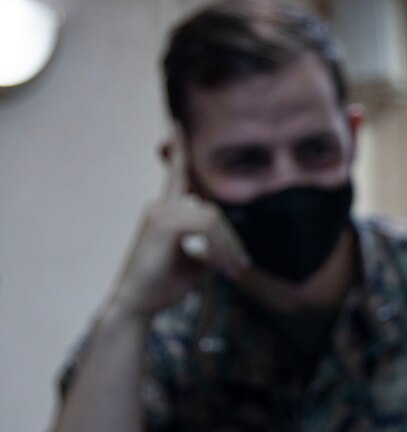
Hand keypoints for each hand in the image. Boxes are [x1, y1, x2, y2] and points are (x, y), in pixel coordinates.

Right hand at [107, 132, 249, 317]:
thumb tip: (229, 242)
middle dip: (232, 238)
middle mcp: (160, 205)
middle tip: (241, 266)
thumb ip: (209, 243)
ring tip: (232, 271)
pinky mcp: (164, 223)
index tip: (177, 124)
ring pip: (213, 217)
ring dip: (228, 246)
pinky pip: (207, 226)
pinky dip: (219, 247)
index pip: (177, 174)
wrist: (137, 304)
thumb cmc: (164, 286)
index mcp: (165, 210)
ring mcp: (160, 212)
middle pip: (212, 208)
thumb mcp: (194, 261)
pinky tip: (218, 267)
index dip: (180, 150)